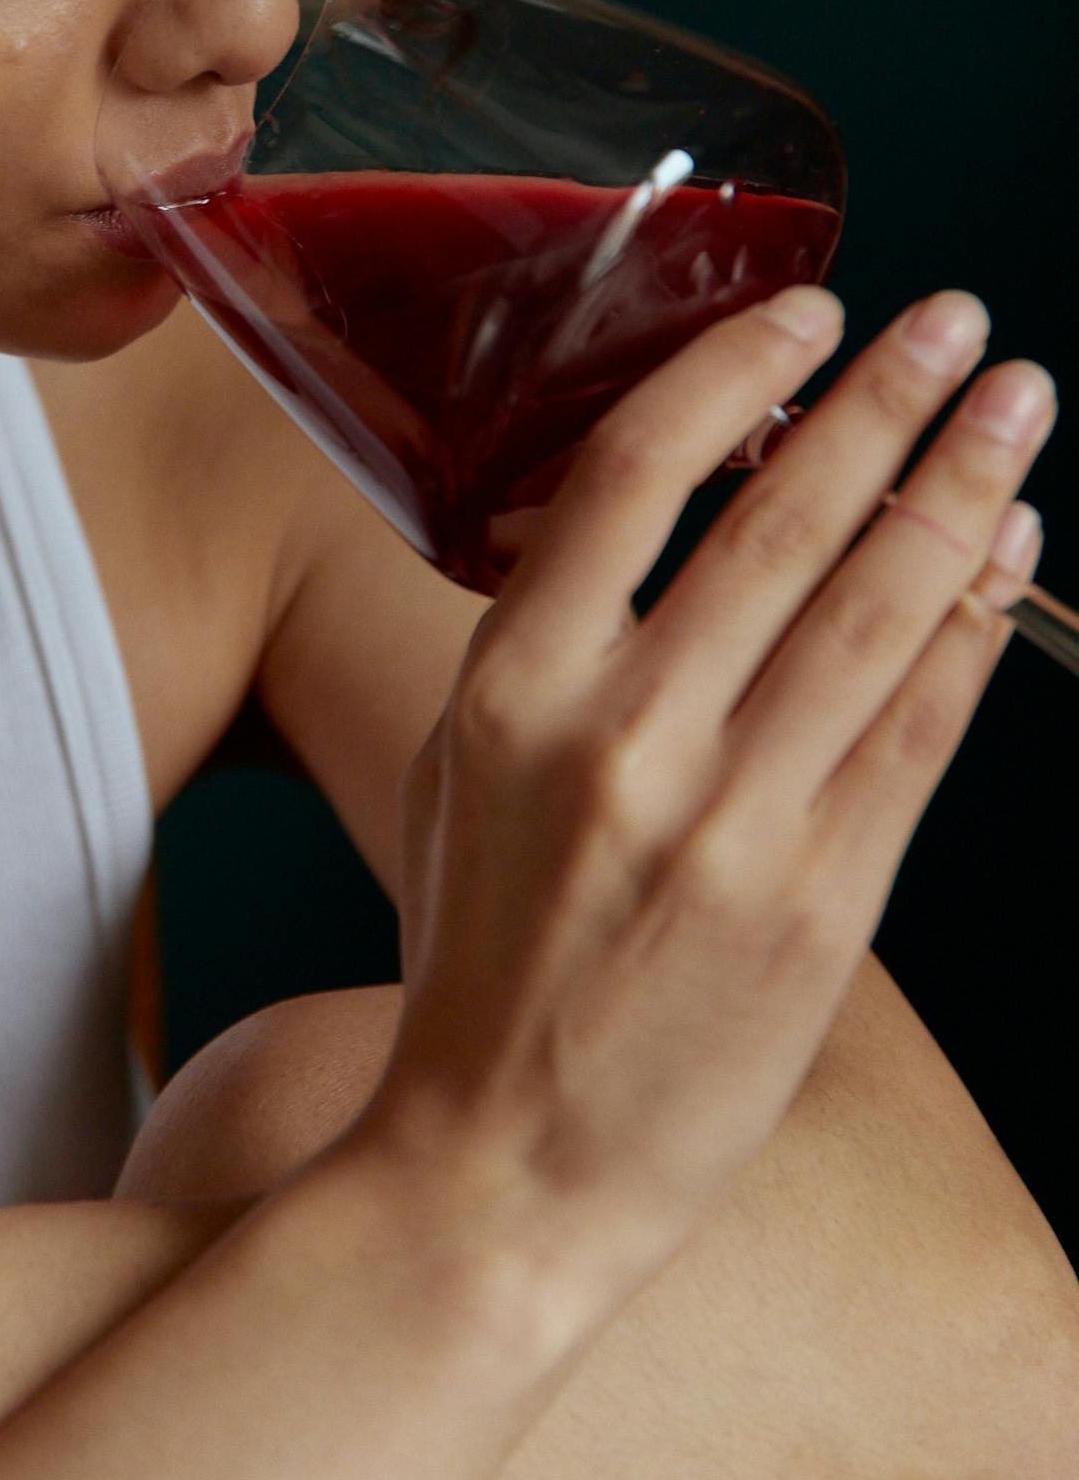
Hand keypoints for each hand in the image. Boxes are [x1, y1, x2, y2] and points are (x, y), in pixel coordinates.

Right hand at [358, 284, 1050, 1296]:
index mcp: (513, 689)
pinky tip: (1008, 551)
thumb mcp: (461, 773)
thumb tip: (653, 515)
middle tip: (962, 324)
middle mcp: (627, 741)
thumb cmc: (480, 958)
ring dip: (964, 489)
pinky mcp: (825, 903)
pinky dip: (974, 625)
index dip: (740, 376)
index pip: (638, 476)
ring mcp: (735, 824)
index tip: (814, 313)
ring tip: (1018, 407)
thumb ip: (544, 645)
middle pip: (786, 522)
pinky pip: (923, 730)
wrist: (508, 1166)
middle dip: (892, 402)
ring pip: (880, 613)